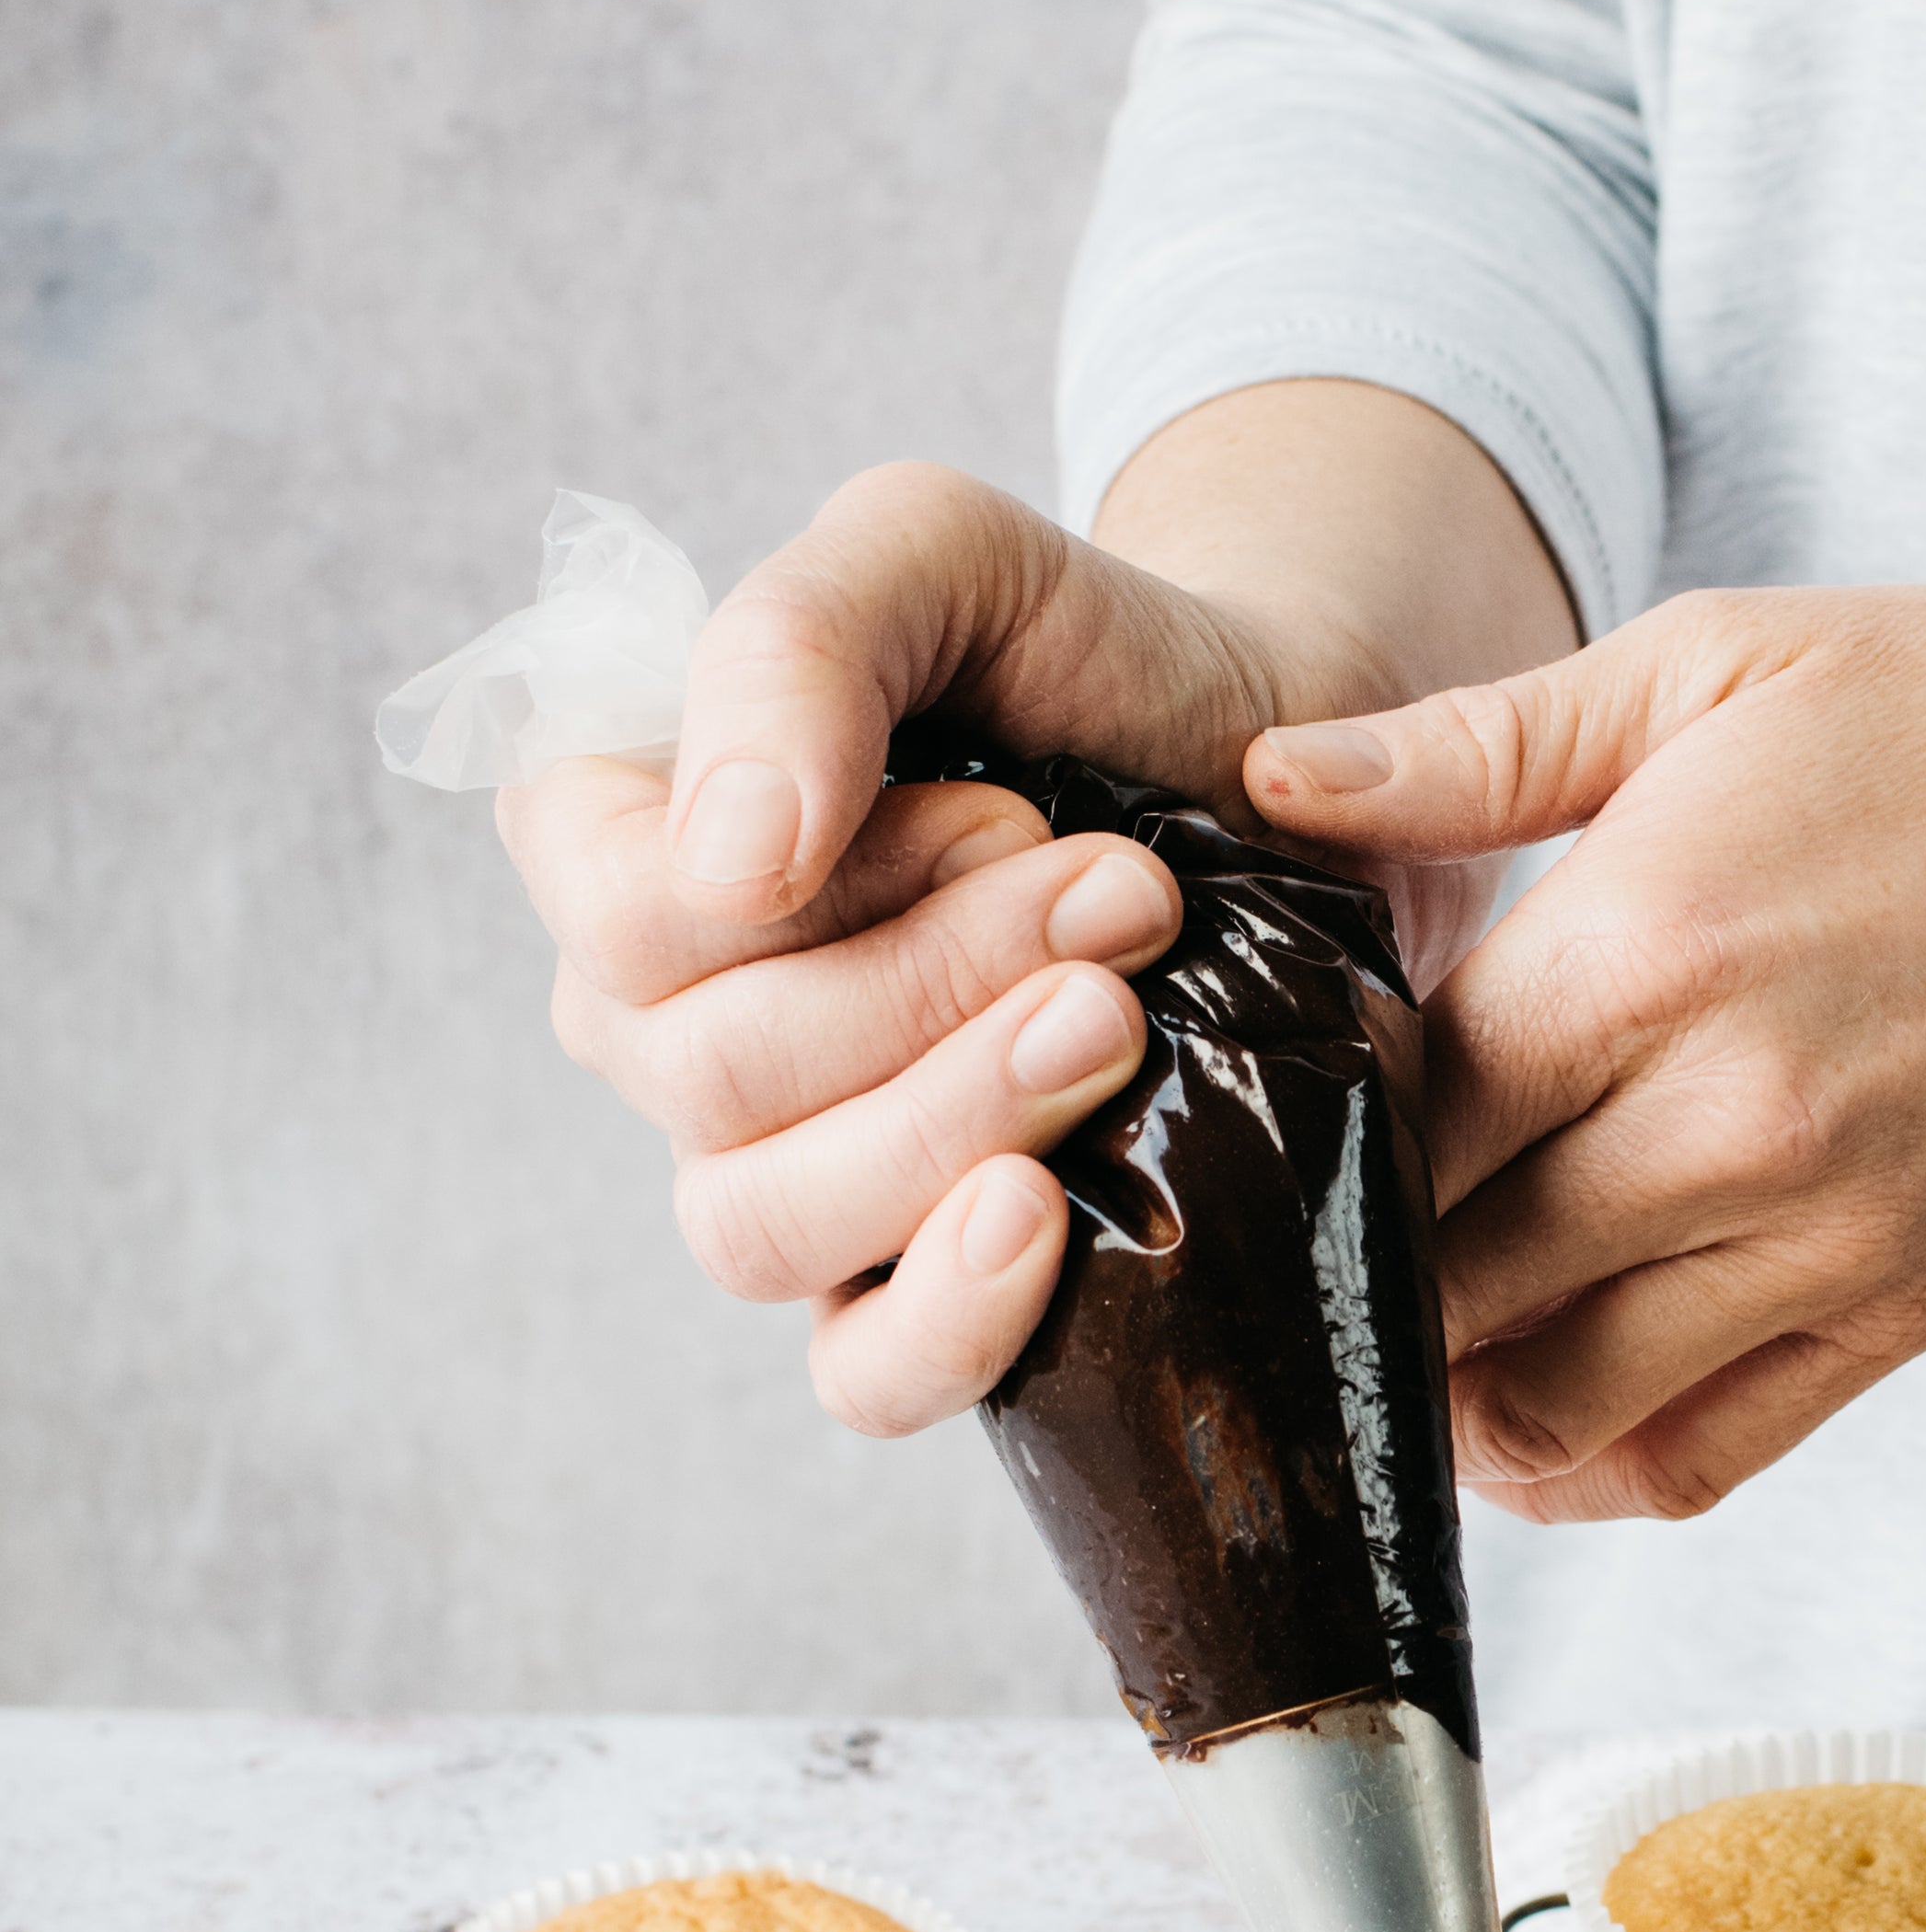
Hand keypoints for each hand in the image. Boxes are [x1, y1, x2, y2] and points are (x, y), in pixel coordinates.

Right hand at [501, 457, 1497, 1434]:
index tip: (1008, 812)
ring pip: (768, 1223)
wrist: (1295, 773)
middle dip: (939, 985)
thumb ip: (797, 644)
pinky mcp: (914, 1284)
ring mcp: (782, 1171)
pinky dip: (945, 1321)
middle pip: (712, 1076)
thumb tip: (722, 860)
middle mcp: (669, 1027)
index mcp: (627, 847)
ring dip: (955, 1120)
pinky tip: (1039, 1225)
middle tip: (1129, 902)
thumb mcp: (944, 555)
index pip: (623, 918)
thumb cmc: (1087, 654)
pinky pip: (860, 1376)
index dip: (821, 889)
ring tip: (1119, 1021)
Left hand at [1247, 584, 1925, 1520]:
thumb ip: (1478, 740)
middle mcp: (1734, 1120)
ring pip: (1558, 1399)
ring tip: (1412, 1333)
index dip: (1324, 1136)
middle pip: (1458, 1274)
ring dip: (1459, 1391)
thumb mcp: (1715, 658)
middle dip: (1371, 1269)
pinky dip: (1592, 1468)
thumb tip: (1269, 782)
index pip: (1405, 1116)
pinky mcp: (1903, 1309)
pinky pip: (1701, 1455)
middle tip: (1316, 1244)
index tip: (1288, 1116)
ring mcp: (1828, 1236)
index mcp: (1654, 947)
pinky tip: (1533, 1418)